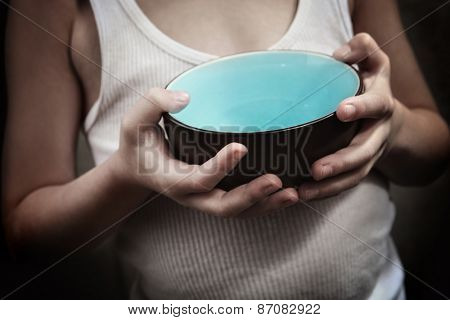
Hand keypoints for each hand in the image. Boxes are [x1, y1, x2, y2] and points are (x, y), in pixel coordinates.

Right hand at [112, 88, 298, 216]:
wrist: (139, 170)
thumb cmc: (139, 145)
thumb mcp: (133, 122)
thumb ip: (154, 104)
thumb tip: (186, 98)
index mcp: (171, 180)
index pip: (197, 180)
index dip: (219, 167)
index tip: (240, 147)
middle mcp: (191, 195)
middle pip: (224, 206)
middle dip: (251, 197)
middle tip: (277, 182)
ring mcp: (206, 199)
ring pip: (239, 211)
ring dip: (266, 205)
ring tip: (293, 194)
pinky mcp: (217, 194)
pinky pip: (243, 205)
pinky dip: (265, 202)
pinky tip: (287, 191)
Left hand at [298, 33, 403, 200]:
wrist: (389, 121)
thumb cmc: (372, 88)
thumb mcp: (374, 62)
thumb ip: (362, 48)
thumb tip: (339, 54)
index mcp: (381, 104)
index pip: (376, 105)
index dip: (362, 107)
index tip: (341, 111)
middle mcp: (377, 133)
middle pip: (364, 152)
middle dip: (341, 162)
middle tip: (316, 170)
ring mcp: (369, 154)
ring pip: (354, 176)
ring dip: (330, 187)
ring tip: (303, 192)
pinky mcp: (357, 169)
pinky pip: (344, 184)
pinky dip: (325, 192)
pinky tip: (301, 194)